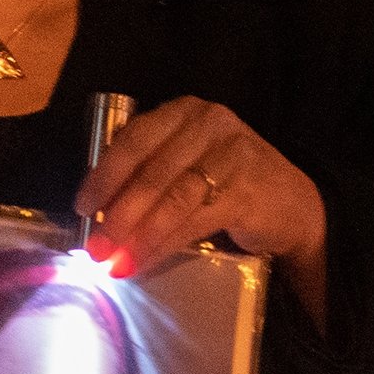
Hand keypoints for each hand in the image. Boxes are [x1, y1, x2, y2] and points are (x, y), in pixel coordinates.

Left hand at [74, 98, 330, 324]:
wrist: (291, 203)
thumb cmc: (226, 182)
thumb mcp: (185, 163)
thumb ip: (148, 174)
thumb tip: (95, 215)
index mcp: (184, 112)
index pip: (135, 139)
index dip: (105, 174)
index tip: (82, 206)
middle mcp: (209, 124)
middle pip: (152, 172)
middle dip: (118, 214)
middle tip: (95, 248)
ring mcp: (232, 155)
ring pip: (173, 199)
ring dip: (139, 235)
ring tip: (115, 261)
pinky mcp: (247, 191)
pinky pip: (195, 221)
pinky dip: (165, 244)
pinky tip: (145, 261)